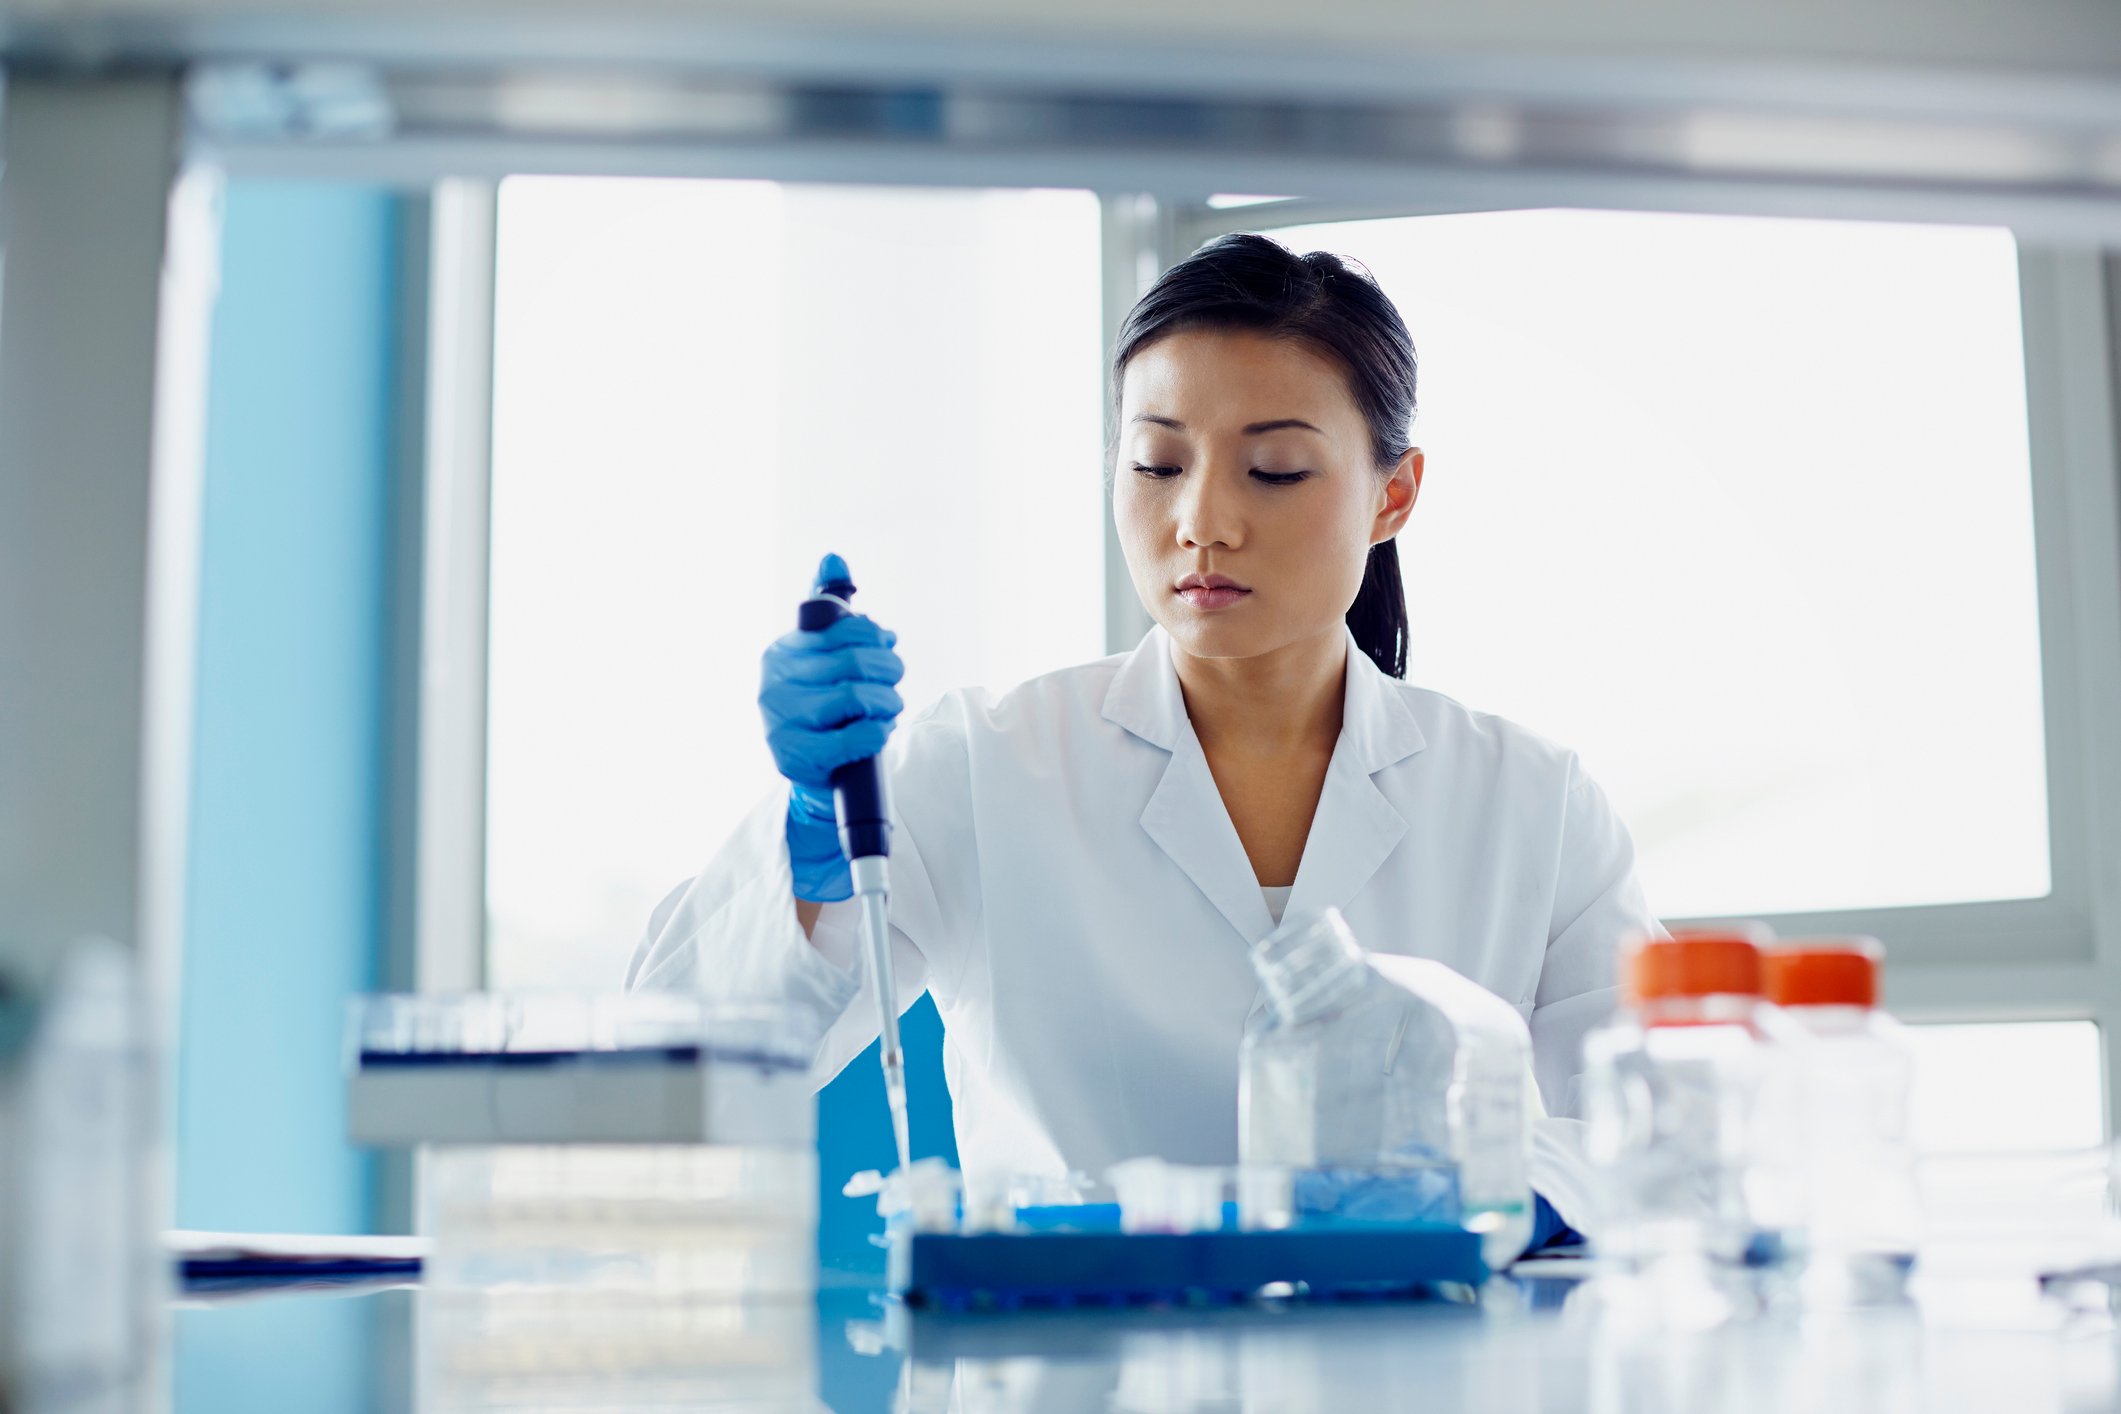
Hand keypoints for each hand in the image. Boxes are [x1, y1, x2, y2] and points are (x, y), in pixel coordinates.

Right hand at [760, 572, 903, 901]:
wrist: (814, 773)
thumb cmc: (825, 707)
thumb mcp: (824, 656)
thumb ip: (830, 609)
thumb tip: (834, 557)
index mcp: (781, 651)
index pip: (846, 629)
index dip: (878, 639)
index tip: (885, 649)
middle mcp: (773, 683)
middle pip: (857, 663)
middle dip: (889, 673)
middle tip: (892, 686)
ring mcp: (780, 721)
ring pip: (860, 696)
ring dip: (887, 705)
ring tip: (885, 711)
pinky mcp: (796, 757)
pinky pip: (858, 736)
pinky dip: (877, 733)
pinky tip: (875, 733)